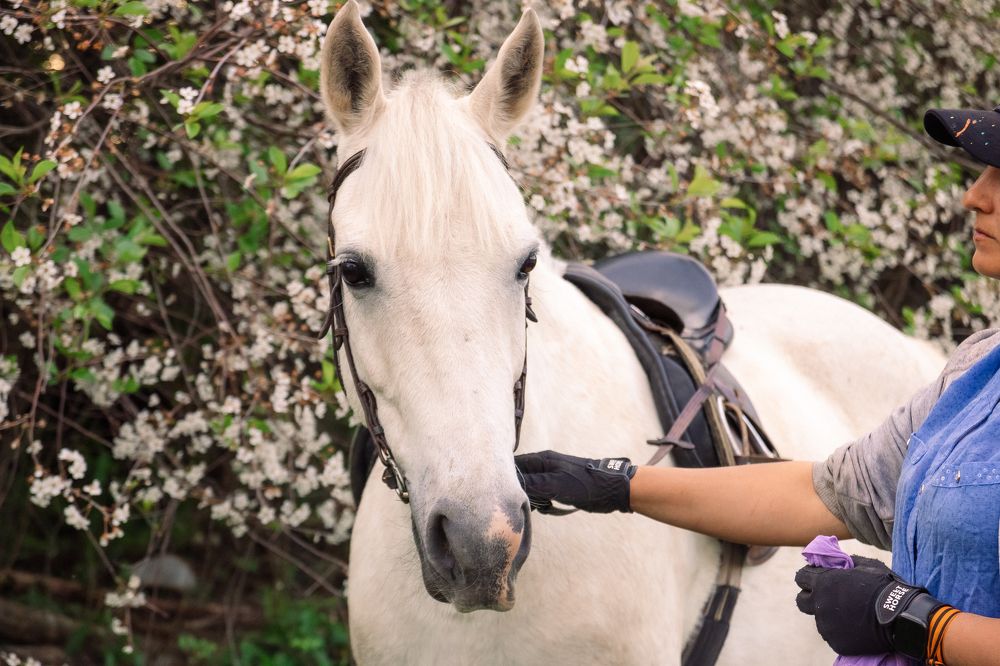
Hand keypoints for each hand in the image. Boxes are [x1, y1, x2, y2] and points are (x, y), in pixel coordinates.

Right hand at [514, 450, 636, 513]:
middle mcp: (544, 465)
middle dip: (518, 492)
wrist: (613, 490)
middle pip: (520, 477)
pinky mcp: (558, 486)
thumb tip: (510, 484)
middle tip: (523, 505)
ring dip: (531, 499)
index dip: (505, 479)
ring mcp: (551, 475)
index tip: (501, 494)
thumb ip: (532, 483)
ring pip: (530, 487)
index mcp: (541, 460)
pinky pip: (541, 493)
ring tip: (540, 506)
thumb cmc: (586, 485)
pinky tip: (547, 508)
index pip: (513, 465)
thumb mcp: (555, 485)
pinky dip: (541, 502)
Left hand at [795, 556, 940, 656]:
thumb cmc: (884, 587)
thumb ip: (844, 563)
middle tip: (826, 597)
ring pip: (820, 619)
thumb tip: (834, 560)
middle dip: (810, 597)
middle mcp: (820, 605)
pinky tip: (856, 626)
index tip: (817, 578)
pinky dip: (841, 631)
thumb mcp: (865, 565)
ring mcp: (827, 626)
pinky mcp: (836, 643)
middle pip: (801, 601)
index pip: (801, 577)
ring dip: (829, 615)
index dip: (808, 577)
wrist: (900, 617)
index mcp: (823, 583)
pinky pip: (834, 634)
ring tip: (850, 613)